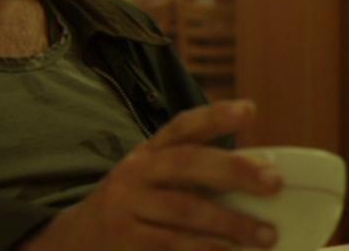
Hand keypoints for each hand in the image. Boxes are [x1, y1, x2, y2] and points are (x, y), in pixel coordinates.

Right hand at [23, 100, 282, 249]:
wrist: (75, 241)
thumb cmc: (134, 208)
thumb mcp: (154, 180)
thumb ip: (197, 174)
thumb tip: (260, 172)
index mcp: (149, 152)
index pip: (184, 126)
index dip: (216, 116)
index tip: (250, 110)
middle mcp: (136, 173)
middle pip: (188, 163)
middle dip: (234, 171)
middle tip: (274, 183)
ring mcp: (128, 208)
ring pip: (184, 211)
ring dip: (229, 224)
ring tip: (265, 235)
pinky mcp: (127, 242)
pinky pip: (172, 247)